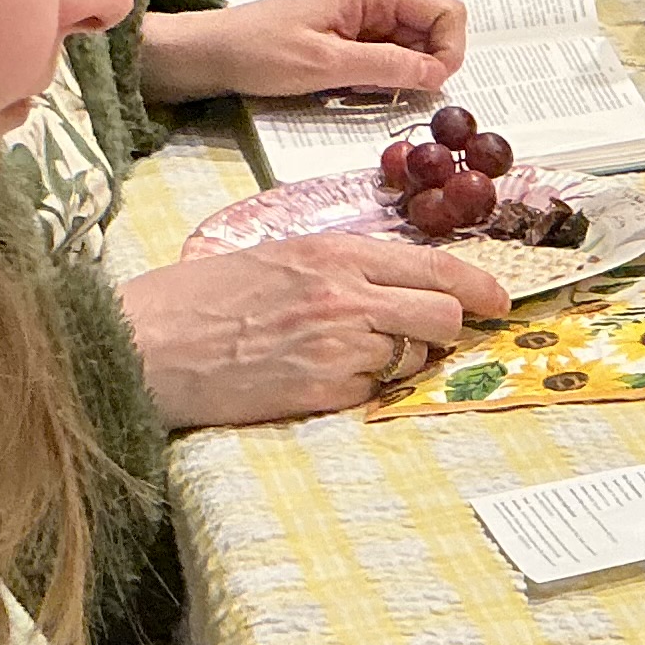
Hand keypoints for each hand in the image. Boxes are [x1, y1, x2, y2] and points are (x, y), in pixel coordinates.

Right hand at [119, 234, 511, 429]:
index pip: (436, 266)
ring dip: (397, 361)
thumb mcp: (277, 257)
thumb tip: (401, 284)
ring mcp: (337, 346)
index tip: (499, 299)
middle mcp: (345, 295)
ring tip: (343, 354)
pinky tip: (315, 376)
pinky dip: (358, 388)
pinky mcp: (322, 391)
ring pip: (412, 358)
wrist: (145, 344)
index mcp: (333, 252)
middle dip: (445, 329)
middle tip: (427, 336)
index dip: (479, 286)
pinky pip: (371, 391)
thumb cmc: (201, 299)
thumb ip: (341, 267)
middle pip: (443, 315)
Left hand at [138, 0, 468, 105]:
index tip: (430, 84)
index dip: (449, 50)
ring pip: (415, 46)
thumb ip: (388, 67)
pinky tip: (360, 88)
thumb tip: (437, 74)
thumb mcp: (326, 65)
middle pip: (435, 29)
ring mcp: (365, 15)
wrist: (212, 54)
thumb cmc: (258, 51)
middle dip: (428, 64)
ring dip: (405, 73)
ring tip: (371, 91)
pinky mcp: (353, 36)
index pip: (446, 12)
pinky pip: (391, 56)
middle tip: (399, 93)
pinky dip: (386, 76)